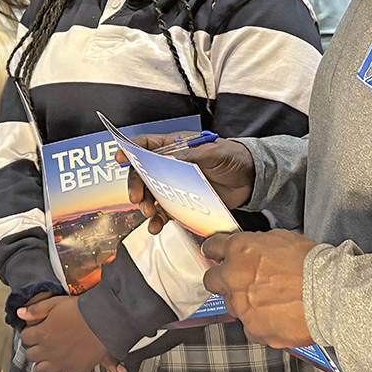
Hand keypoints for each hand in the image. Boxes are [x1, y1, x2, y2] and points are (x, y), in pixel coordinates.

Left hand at [17, 295, 124, 371]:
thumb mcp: (54, 303)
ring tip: (45, 363)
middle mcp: (47, 351)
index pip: (25, 337)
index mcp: (42, 333)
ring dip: (40, 367)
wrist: (101, 320)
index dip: (29, 334)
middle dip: (33, 350)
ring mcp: (60, 363)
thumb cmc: (79, 310)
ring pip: (40, 371)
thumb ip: (36, 310)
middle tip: (40, 347)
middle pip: (31, 355)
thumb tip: (20, 313)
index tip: (33, 333)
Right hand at [118, 135, 254, 233]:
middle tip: (136, 197)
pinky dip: (158, 220)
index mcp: (174, 146)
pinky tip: (155, 226)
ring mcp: (175, 185)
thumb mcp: (213, 151)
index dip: (131, 150)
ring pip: (151, 194)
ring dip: (145, 204)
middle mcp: (170, 165)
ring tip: (147, 213)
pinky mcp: (183, 202)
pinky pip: (166, 212)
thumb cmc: (232, 157)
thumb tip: (169, 159)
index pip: (145, 145)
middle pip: (143, 173)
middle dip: (136, 185)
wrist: (251, 179)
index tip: (121, 158)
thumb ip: (190, 156)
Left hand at [201, 230, 316, 348]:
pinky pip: (249, 327)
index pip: (212, 247)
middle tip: (240, 281)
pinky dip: (259, 324)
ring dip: (244, 302)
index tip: (216, 255)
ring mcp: (242, 305)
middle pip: (212, 280)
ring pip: (232, 305)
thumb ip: (258, 244)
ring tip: (270, 301)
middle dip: (223, 280)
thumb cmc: (314, 265)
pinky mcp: (254, 329)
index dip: (215, 252)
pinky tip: (276, 317)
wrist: (332, 294)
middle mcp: (234, 277)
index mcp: (239, 250)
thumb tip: (252, 248)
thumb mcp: (282, 238)